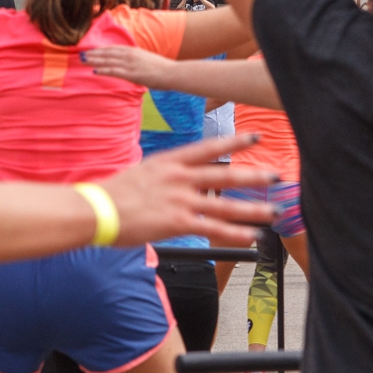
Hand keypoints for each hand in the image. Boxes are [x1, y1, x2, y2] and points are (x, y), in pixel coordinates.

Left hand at [81, 46, 175, 88]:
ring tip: (82, 60)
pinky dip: (103, 70)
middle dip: (93, 53)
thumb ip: (138, 62)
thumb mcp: (148, 61)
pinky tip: (94, 71)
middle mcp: (130, 55)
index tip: (91, 49)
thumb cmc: (163, 70)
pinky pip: (114, 71)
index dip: (101, 49)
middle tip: (80, 54)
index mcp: (134, 51)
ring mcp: (130, 64)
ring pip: (108, 60)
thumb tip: (133, 66)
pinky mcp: (131, 73)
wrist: (173, 73)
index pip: (113, 48)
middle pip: (107, 53)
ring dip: (94, 60)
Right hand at [99, 135, 277, 245]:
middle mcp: (179, 177)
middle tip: (275, 175)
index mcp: (170, 161)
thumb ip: (164, 176)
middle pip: (224, 174)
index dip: (235, 141)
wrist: (97, 209)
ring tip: (274, 210)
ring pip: (224, 204)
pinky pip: (212, 228)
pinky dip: (235, 232)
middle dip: (253, 175)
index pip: (209, 147)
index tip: (255, 136)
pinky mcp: (177, 222)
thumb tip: (176, 181)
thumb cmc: (114, 194)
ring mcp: (179, 199)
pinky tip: (251, 235)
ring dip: (252, 208)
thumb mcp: (142, 173)